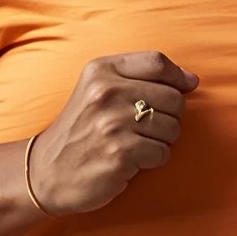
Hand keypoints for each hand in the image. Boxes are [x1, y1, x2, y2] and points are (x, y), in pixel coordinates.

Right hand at [26, 52, 195, 213]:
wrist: (44, 173)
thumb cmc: (81, 129)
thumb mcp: (97, 89)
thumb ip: (139, 77)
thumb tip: (192, 81)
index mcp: (101, 71)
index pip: (157, 61)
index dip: (178, 76)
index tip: (186, 87)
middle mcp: (106, 94)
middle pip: (172, 97)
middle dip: (169, 116)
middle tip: (145, 128)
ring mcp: (112, 125)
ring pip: (172, 127)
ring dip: (161, 140)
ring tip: (135, 144)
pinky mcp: (119, 155)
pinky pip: (162, 153)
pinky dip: (154, 160)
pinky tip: (131, 160)